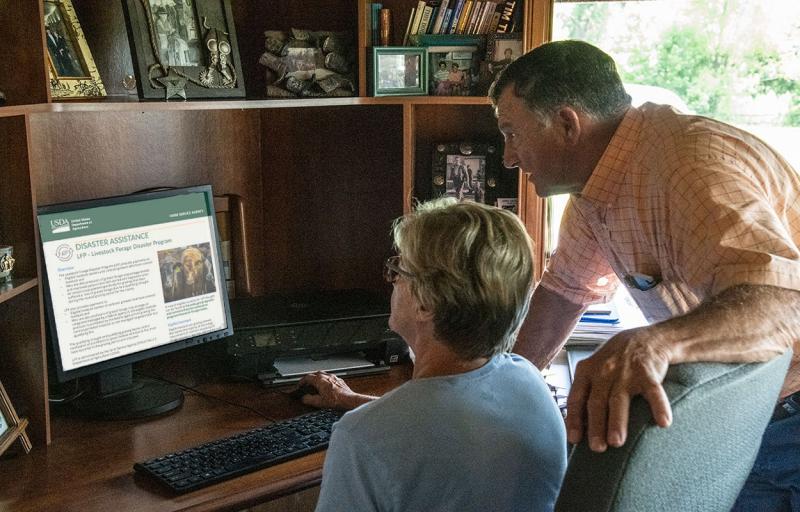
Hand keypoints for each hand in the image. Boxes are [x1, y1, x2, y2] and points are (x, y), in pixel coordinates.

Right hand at [297, 372, 373, 409]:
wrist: (348, 400)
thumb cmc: (336, 400)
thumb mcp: (319, 402)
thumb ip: (309, 399)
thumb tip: (304, 398)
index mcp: (320, 380)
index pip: (307, 377)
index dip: (302, 382)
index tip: (300, 386)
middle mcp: (327, 376)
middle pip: (315, 374)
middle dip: (310, 379)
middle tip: (307, 385)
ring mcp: (334, 377)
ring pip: (323, 374)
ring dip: (318, 379)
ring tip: (315, 385)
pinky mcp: (339, 381)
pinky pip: (330, 378)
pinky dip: (325, 381)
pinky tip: (326, 387)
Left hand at [566, 328, 672, 451]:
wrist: (647, 338)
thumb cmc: (616, 359)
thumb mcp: (595, 369)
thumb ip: (586, 392)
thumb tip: (576, 425)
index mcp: (587, 371)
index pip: (577, 397)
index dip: (574, 418)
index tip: (573, 439)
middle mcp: (604, 371)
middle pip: (597, 401)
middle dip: (595, 425)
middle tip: (596, 448)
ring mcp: (626, 372)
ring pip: (619, 399)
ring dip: (617, 421)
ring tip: (616, 442)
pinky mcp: (648, 372)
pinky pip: (653, 391)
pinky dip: (659, 406)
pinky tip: (663, 422)